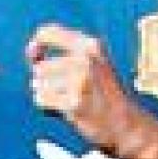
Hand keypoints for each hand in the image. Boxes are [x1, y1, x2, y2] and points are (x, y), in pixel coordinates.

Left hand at [26, 23, 151, 157]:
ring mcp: (80, 81)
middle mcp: (85, 59)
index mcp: (89, 45)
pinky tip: (66, 110)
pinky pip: (42, 100)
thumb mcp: (91, 64)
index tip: (34, 57)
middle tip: (70, 92)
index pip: (48, 32)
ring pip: (39, 84)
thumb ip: (62, 53)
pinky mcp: (74, 103)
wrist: (126, 125)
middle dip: (46, 82)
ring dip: (48, 95)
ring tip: (70, 101)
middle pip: (40, 67)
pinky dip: (48, 107)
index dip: (36, 45)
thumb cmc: (102, 95)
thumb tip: (31, 53)